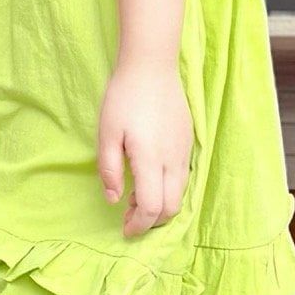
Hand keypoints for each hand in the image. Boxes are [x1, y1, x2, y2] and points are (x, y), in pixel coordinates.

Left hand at [98, 56, 193, 236]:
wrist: (152, 65)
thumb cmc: (124, 97)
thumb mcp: (106, 133)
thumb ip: (108, 170)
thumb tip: (114, 199)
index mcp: (151, 159)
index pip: (152, 207)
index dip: (139, 224)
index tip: (125, 228)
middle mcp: (173, 159)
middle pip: (171, 207)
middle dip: (152, 221)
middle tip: (129, 215)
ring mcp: (184, 150)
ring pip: (180, 193)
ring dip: (161, 204)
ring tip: (137, 196)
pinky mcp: (188, 141)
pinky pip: (183, 176)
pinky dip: (169, 188)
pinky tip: (151, 177)